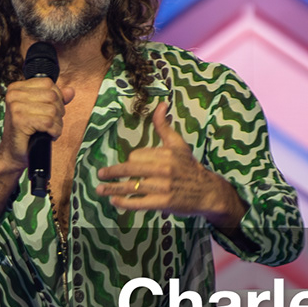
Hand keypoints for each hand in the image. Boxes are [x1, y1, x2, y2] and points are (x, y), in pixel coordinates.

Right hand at [0, 74, 65, 170]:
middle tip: (50, 124)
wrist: (13, 153)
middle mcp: (14, 94)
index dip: (57, 98)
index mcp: (17, 88)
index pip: (48, 83)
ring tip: (48, 130)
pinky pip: (48, 122)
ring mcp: (15, 107)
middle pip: (52, 96)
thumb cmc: (27, 132)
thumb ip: (56, 99)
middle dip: (58, 112)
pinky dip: (53, 131)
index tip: (50, 111)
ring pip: (52, 110)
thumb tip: (71, 91)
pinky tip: (48, 135)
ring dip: (56, 124)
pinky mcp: (20, 120)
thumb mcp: (41, 111)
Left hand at [96, 103, 243, 227]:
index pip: (136, 156)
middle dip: (112, 172)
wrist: (207, 192)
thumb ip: (164, 126)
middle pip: (130, 169)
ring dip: (113, 188)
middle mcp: (164, 169)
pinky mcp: (164, 202)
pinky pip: (139, 202)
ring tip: (100, 189)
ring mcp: (163, 187)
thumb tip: (162, 104)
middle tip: (100, 174)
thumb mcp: (178, 144)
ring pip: (132, 186)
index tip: (130, 167)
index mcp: (165, 153)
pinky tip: (114, 201)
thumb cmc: (189, 167)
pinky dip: (125, 202)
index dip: (131, 162)